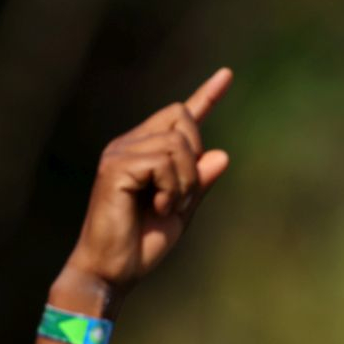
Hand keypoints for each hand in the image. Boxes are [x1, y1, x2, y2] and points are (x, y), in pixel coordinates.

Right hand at [59, 69, 232, 313]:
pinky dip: (171, 189)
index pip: (180, 116)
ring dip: (185, 182)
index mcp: (146, 151)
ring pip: (177, 145)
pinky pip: (162, 163)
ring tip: (166, 206)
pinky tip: (156, 207)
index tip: (228, 74)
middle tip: (181, 197)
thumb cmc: (143, 241)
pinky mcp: (115, 166)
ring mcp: (120, 152)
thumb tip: (222, 154)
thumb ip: (199, 183)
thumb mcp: (182, 209)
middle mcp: (130, 144)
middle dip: (195, 159)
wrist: (114, 269)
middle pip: (182, 119)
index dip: (207, 95)